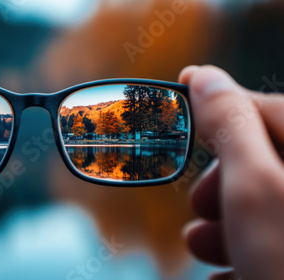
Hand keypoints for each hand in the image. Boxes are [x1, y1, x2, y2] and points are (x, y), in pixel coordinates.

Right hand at [180, 65, 283, 279]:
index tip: (179, 109)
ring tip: (206, 249)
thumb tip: (201, 76)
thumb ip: (228, 126)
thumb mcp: (255, 191)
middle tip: (201, 208)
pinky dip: (249, 255)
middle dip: (223, 185)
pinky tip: (229, 277)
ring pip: (267, 207)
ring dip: (229, 225)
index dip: (220, 108)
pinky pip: (275, 243)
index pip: (269, 108)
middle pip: (267, 161)